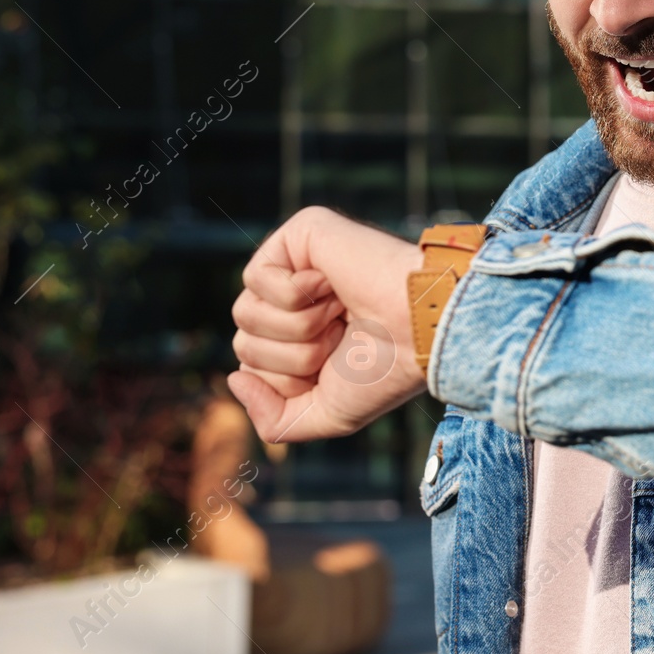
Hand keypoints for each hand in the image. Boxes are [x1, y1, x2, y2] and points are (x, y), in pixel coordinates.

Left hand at [227, 207, 424, 442]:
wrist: (420, 330)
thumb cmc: (384, 370)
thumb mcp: (326, 414)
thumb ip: (274, 420)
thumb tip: (234, 379)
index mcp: (302, 336)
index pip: (251, 367)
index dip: (287, 380)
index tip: (337, 365)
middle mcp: (296, 299)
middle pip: (243, 342)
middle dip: (292, 356)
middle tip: (341, 336)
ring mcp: (297, 263)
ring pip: (244, 313)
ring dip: (295, 327)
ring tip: (338, 312)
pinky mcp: (300, 233)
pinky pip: (256, 277)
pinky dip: (295, 295)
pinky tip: (332, 285)